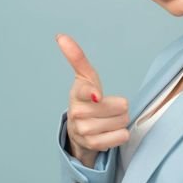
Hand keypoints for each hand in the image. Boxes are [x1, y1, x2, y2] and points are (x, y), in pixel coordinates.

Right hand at [55, 34, 129, 166]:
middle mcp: (77, 113)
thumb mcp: (84, 77)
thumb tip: (61, 36)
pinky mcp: (93, 145)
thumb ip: (76, 57)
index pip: (85, 91)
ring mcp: (84, 131)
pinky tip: (110, 131)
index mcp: (76, 94)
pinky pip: (121, 136)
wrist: (78, 131)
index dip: (93, 93)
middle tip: (109, 108)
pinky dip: (121, 134)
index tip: (97, 95)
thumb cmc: (86, 99)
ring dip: (121, 120)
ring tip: (109, 119)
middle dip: (119, 106)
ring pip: (122, 121)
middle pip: (119, 106)